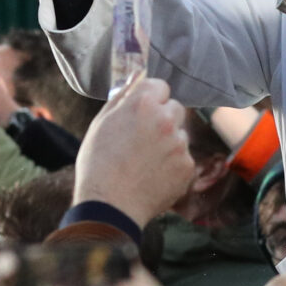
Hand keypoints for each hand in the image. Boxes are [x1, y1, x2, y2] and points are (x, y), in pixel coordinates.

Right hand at [73, 76, 196, 227]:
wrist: (109, 206)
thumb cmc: (98, 164)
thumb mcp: (101, 123)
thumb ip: (122, 97)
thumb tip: (135, 79)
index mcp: (143, 103)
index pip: (160, 86)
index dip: (150, 99)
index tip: (141, 113)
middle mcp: (166, 119)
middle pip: (175, 108)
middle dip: (163, 119)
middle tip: (143, 140)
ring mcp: (179, 144)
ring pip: (180, 135)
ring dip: (168, 144)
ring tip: (144, 163)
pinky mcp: (187, 167)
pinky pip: (183, 159)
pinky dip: (172, 166)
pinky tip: (152, 177)